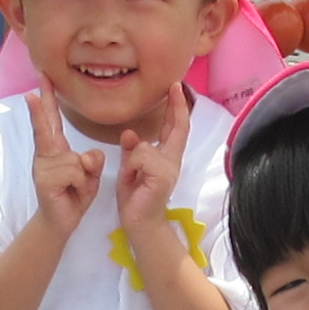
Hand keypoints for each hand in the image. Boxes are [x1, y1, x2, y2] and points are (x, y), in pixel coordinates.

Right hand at [28, 79, 104, 234]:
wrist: (61, 222)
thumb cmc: (74, 194)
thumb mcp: (88, 174)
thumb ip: (90, 161)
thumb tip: (87, 156)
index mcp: (55, 150)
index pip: (51, 120)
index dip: (47, 100)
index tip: (42, 79)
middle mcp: (46, 154)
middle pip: (45, 124)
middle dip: (43, 102)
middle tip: (40, 76)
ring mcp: (43, 167)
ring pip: (76, 159)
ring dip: (84, 176)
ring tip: (76, 188)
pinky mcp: (45, 180)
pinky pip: (74, 172)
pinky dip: (81, 184)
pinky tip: (71, 192)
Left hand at [115, 81, 189, 233]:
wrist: (140, 224)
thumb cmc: (136, 199)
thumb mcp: (130, 170)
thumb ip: (132, 151)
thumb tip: (130, 133)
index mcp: (166, 158)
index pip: (174, 128)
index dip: (176, 108)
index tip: (175, 88)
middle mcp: (172, 161)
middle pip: (178, 128)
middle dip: (177, 106)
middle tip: (175, 86)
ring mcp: (170, 168)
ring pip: (145, 146)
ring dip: (132, 158)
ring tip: (131, 177)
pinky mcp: (163, 175)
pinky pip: (141, 156)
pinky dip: (131, 166)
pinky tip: (133, 179)